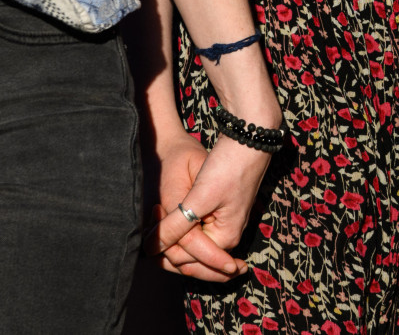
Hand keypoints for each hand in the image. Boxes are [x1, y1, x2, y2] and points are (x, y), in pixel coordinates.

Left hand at [155, 134, 269, 280]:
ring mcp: (222, 225)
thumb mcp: (199, 198)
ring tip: (159, 208)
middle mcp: (225, 237)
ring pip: (187, 245)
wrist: (248, 138)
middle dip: (166, 244)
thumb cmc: (228, 167)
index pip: (187, 259)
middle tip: (156, 209)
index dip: (165, 245)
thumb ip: (176, 227)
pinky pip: (192, 231)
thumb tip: (150, 250)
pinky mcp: (216, 214)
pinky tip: (164, 209)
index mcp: (225, 239)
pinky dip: (175, 225)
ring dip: (169, 234)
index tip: (156, 210)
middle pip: (188, 257)